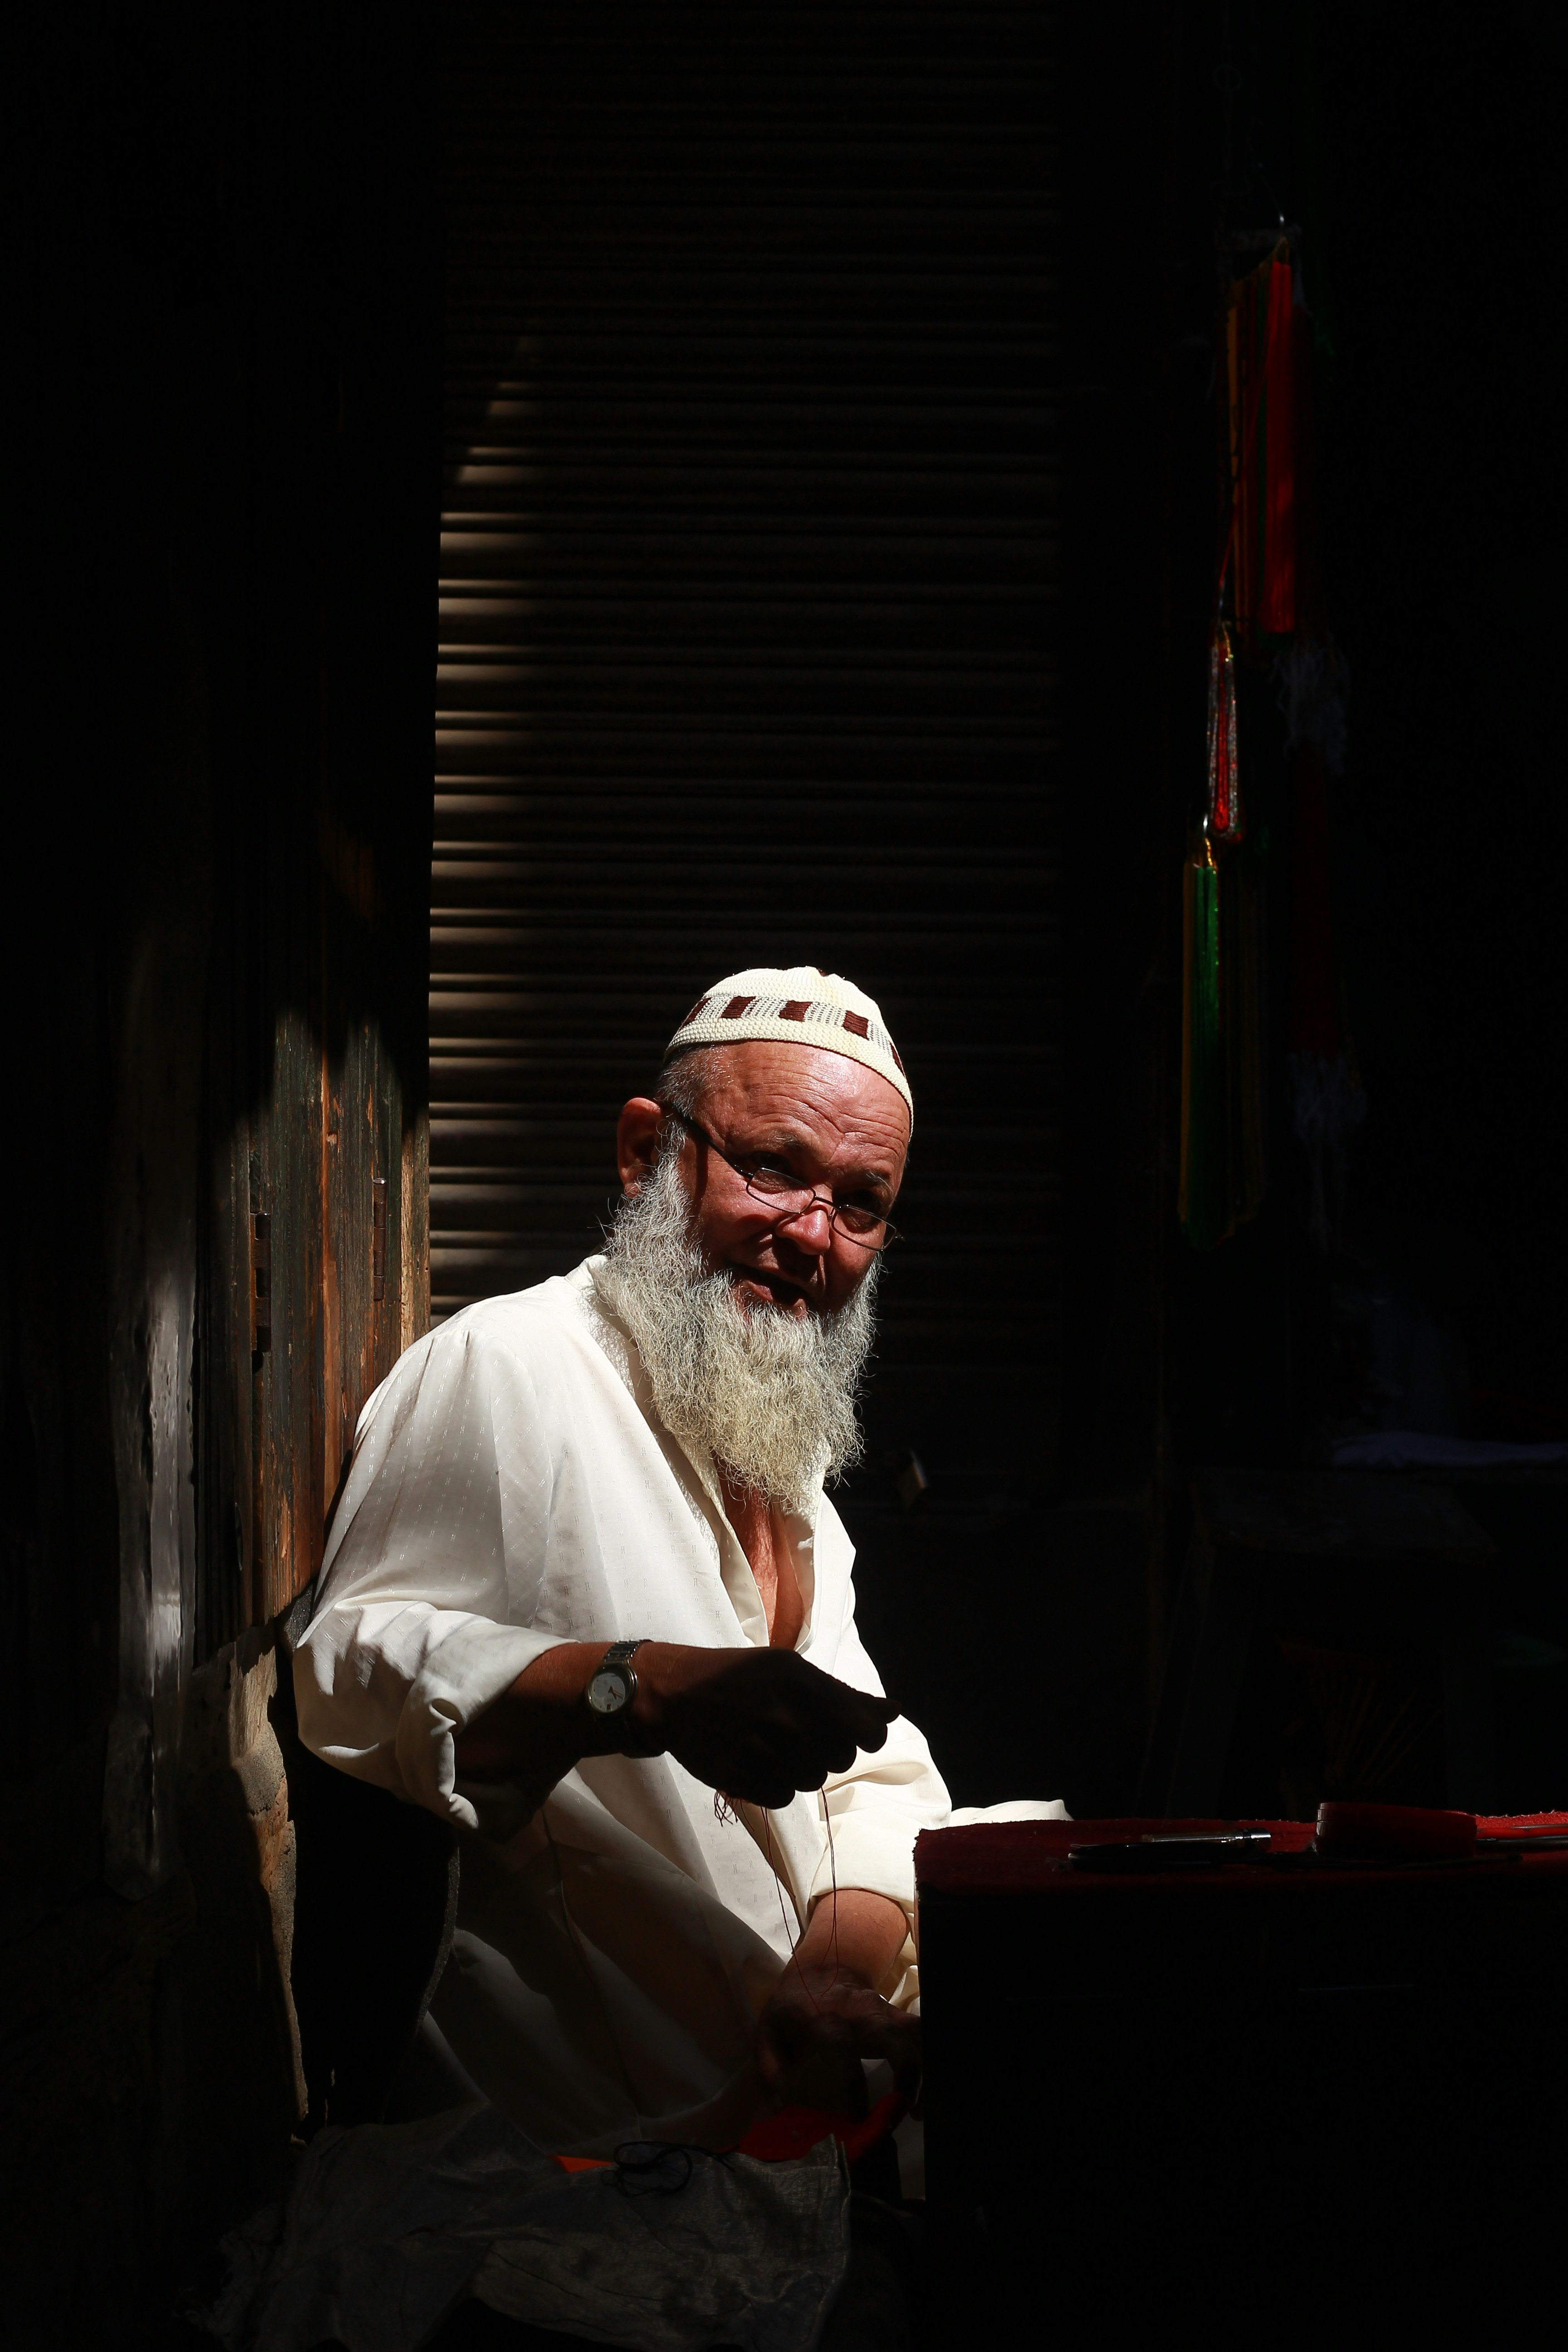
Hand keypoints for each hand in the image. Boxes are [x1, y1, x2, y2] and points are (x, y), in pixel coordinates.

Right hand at [629, 1644, 895, 1809]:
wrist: (673, 1693)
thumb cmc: (738, 1676)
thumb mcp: (790, 1670)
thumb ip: (845, 1695)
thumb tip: (893, 1711)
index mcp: (802, 1684)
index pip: (867, 1733)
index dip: (866, 1736)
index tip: (852, 1733)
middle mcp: (785, 1718)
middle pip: (840, 1759)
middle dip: (827, 1747)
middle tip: (798, 1730)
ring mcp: (761, 1751)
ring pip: (812, 1780)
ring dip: (801, 1767)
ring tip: (775, 1744)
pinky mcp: (740, 1779)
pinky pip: (784, 1797)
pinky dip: (776, 1784)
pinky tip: (759, 1761)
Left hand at [757, 1885, 919, 2113]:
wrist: (818, 1969)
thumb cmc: (791, 2008)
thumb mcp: (768, 2028)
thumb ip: (768, 2064)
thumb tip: (777, 2105)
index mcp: (825, 2017)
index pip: (842, 2043)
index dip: (850, 2082)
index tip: (854, 2117)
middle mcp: (861, 2012)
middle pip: (893, 2036)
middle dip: (904, 2077)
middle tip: (898, 2119)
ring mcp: (884, 2011)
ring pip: (915, 2034)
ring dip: (922, 2072)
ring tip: (917, 2113)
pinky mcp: (897, 2017)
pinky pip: (921, 2036)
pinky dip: (928, 2064)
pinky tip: (920, 2102)